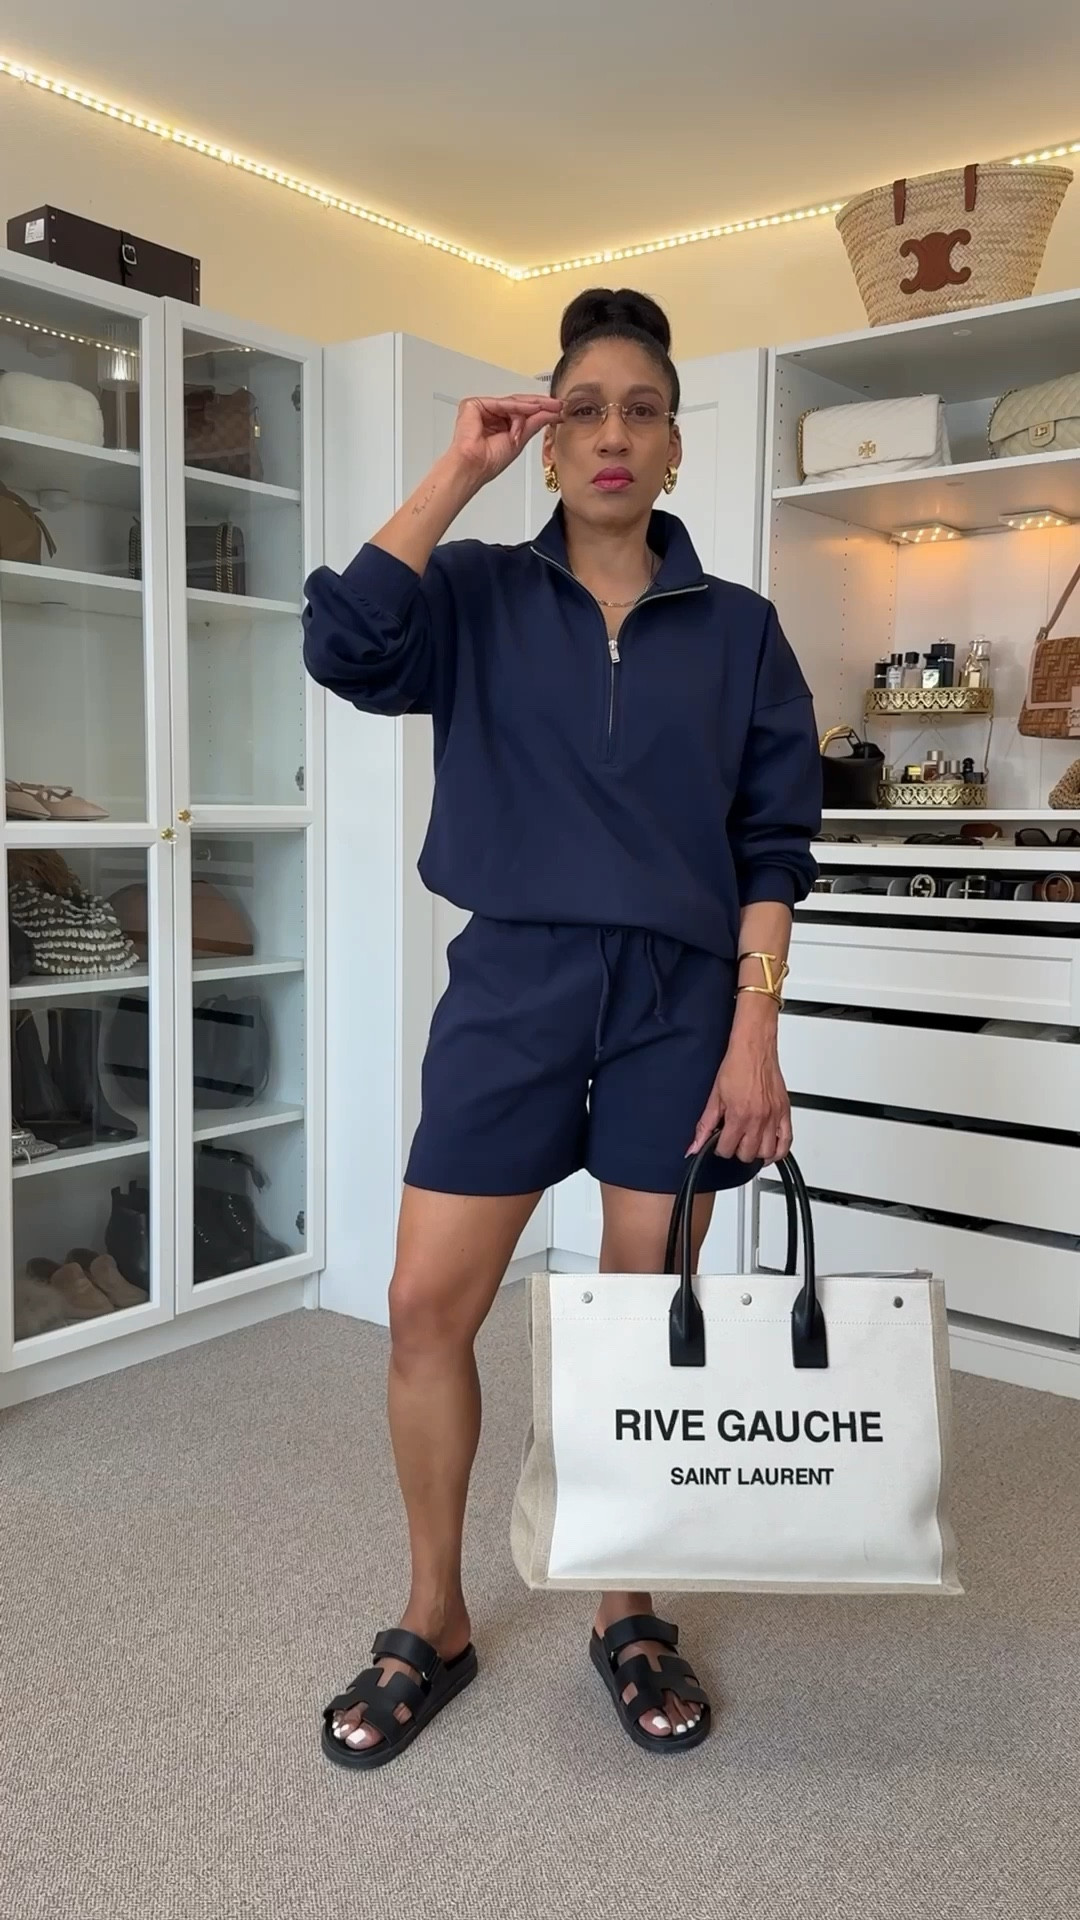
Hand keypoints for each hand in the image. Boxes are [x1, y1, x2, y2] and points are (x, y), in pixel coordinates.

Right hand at [450, 394, 562, 485]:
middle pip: (518, 405)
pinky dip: (518, 407)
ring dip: (533, 406)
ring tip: (550, 408)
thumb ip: (533, 424)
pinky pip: (501, 403)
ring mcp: (481, 409)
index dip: (541, 411)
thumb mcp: (520, 440)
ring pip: (512, 403)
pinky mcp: (473, 405)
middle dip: (541, 405)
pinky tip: (534, 408)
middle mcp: (490, 415)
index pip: (522, 413)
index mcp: (498, 425)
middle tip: (559, 404)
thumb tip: (550, 414)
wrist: (474, 466)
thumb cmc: (489, 462)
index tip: (559, 411)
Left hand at [687, 1026, 792, 1165]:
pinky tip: (770, 1151)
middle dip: (737, 1152)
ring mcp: (774, 1117)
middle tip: (734, 1141)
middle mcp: (758, 1119)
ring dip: (757, 1154)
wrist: (754, 1048)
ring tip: (749, 1146)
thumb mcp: (715, 1097)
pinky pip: (787, 1141)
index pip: (727, 1150)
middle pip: (748, 1155)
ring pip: (768, 1153)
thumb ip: (705, 1125)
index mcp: (739, 1116)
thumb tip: (694, 1145)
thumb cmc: (736, 1066)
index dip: (720, 1149)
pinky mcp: (785, 1112)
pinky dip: (779, 1151)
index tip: (719, 1143)